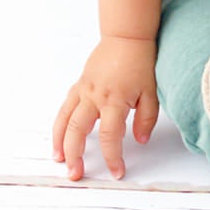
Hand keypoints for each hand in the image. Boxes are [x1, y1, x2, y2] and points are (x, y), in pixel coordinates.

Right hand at [53, 36, 159, 181]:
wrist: (127, 36)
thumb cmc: (141, 62)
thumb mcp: (151, 91)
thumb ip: (146, 118)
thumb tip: (140, 141)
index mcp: (114, 99)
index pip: (110, 137)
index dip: (112, 158)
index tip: (117, 172)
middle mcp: (94, 96)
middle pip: (78, 131)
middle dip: (75, 155)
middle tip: (76, 174)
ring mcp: (84, 89)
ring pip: (64, 119)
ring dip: (59, 141)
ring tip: (58, 159)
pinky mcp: (79, 84)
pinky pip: (65, 107)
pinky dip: (60, 123)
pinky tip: (60, 136)